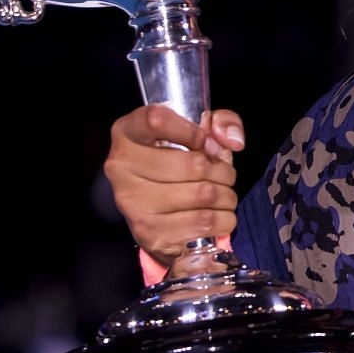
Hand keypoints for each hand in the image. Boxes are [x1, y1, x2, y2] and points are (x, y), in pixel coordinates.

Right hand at [102, 105, 245, 265]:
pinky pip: (204, 222)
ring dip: (226, 196)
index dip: (193, 131)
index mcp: (127, 132)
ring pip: (203, 194)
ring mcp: (131, 201)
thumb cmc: (180, 165)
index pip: (156, 120)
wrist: (161, 216)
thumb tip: (232, 141)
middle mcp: (121, 166)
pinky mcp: (148, 232)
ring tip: (224, 196)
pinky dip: (223, 219)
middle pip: (192, 164)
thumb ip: (222, 122)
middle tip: (225, 175)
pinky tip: (217, 216)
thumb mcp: (200, 133)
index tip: (209, 144)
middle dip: (223, 171)